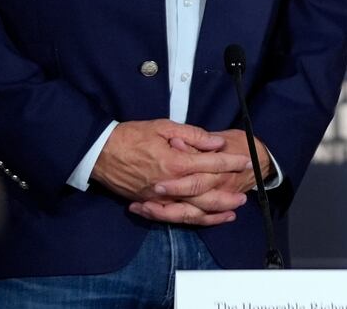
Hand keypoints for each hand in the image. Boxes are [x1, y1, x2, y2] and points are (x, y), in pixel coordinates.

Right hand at [126, 128, 267, 225]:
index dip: (232, 162)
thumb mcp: (163, 126)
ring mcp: (159, 197)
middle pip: (206, 192)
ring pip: (193, 210)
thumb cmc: (131, 136)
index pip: (211, 164)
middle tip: (246, 194)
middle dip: (228, 193)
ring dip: (215, 212)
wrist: (99, 152)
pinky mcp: (150, 204)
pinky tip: (204, 219)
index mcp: (175, 162)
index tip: (247, 160)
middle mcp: (170, 184)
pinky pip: (175, 216)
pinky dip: (192, 219)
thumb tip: (216, 142)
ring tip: (232, 212)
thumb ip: (193, 135)